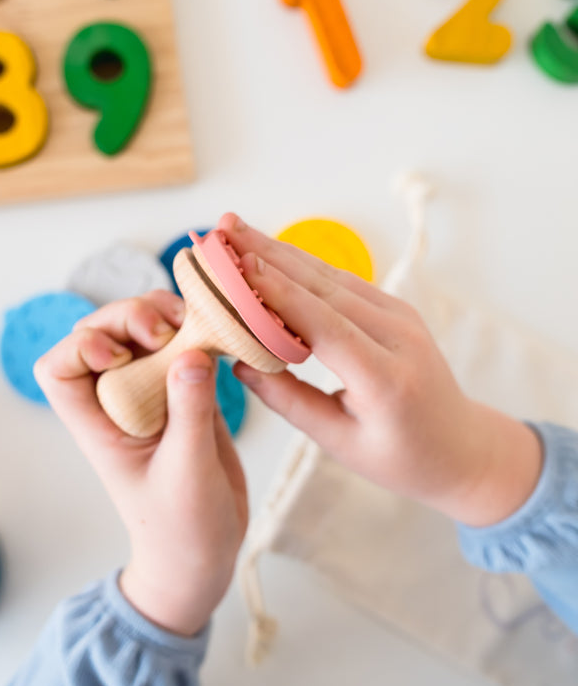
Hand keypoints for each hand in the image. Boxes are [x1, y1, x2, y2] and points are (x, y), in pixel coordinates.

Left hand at [34, 290, 247, 635]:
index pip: (59, 369)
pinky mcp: (188, 394)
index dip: (81, 346)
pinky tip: (223, 336)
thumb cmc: (183, 529)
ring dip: (168, 317)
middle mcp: (121, 402)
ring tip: (201, 323)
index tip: (122, 355)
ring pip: (146, 333)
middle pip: (104, 334)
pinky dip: (201, 333)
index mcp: (99, 425)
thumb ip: (189, 414)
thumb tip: (192, 354)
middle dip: (131, 317)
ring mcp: (155, 395)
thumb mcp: (186, 473)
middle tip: (169, 328)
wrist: (205, 552)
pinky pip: (186, 348)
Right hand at [222, 214, 540, 527]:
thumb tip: (239, 364)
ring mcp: (400, 316)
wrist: (461, 446)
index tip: (238, 264)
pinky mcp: (394, 308)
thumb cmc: (402, 457)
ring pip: (330, 275)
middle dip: (268, 254)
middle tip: (224, 228)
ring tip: (238, 231)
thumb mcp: (340, 442)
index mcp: (387, 378)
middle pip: (324, 286)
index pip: (325, 325)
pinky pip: (341, 282)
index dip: (279, 292)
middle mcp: (398, 336)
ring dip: (281, 251)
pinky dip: (302, 266)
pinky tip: (272, 252)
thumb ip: (289, 402)